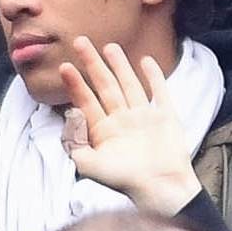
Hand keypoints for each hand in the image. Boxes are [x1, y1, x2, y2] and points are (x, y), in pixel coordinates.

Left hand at [60, 39, 200, 216]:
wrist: (160, 188)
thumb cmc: (124, 181)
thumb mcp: (88, 165)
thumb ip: (74, 141)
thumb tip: (71, 113)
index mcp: (103, 132)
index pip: (86, 101)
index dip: (75, 84)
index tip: (65, 66)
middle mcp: (122, 121)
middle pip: (105, 86)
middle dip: (92, 64)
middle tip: (80, 42)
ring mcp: (144, 118)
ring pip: (129, 85)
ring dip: (120, 66)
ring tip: (109, 46)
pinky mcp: (166, 117)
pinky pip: (159, 92)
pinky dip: (154, 77)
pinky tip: (146, 61)